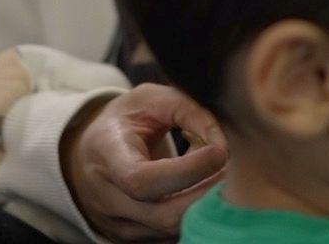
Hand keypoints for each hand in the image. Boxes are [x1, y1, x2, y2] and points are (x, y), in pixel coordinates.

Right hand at [60, 84, 227, 240]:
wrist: (93, 152)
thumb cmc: (126, 121)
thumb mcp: (151, 99)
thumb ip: (189, 111)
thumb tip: (224, 145)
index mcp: (107, 153)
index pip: (142, 179)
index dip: (188, 171)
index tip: (220, 152)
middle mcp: (107, 197)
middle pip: (165, 215)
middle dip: (208, 195)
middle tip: (235, 171)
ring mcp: (119, 224)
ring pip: (173, 230)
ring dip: (204, 205)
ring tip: (218, 176)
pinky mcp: (133, 238)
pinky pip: (173, 235)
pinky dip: (195, 215)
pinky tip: (203, 191)